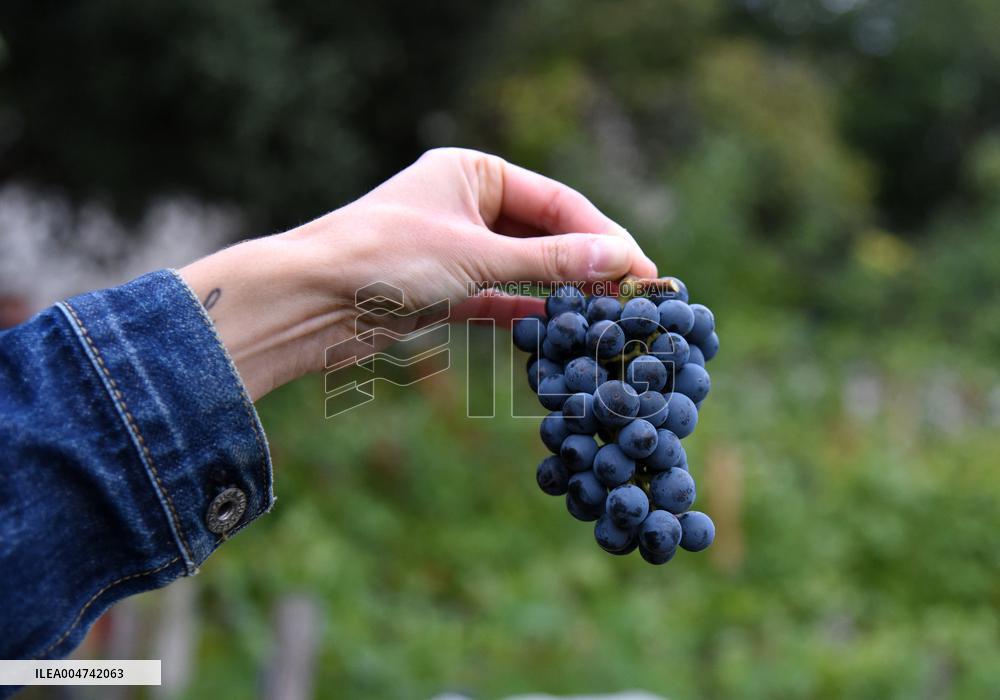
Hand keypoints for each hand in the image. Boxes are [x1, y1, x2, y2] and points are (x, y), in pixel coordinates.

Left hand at [179, 147, 656, 399]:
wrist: (309, 303)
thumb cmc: (386, 257)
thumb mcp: (477, 254)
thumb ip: (550, 260)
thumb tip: (619, 259)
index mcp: (473, 172)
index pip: (556, 200)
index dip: (602, 234)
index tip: (642, 268)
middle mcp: (465, 205)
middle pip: (543, 234)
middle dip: (585, 265)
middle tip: (633, 297)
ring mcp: (454, 249)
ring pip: (523, 269)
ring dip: (561, 291)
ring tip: (608, 316)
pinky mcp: (443, 292)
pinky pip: (498, 299)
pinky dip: (528, 312)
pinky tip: (563, 328)